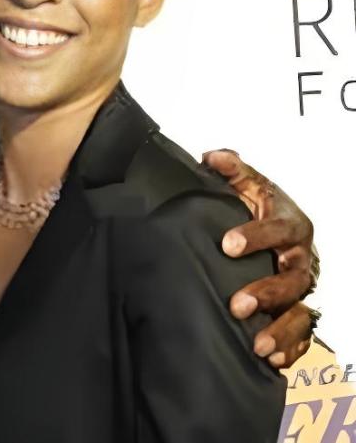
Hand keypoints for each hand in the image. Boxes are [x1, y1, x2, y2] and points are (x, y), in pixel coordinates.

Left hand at [202, 149, 315, 368]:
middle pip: (291, 279)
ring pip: (300, 312)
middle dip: (266, 292)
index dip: (256, 236)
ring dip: (280, 329)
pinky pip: (303, 334)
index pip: (279, 231)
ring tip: (257, 343)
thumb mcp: (249, 183)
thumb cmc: (261, 207)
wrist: (279, 230)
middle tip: (237, 304)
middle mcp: (301, 259)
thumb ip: (232, 168)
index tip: (227, 244)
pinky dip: (291, 348)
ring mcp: (303, 289)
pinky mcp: (300, 310)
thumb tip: (212, 157)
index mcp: (291, 225)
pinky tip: (272, 360)